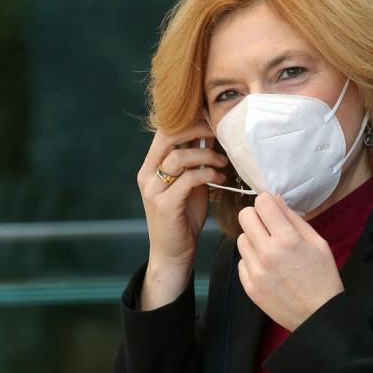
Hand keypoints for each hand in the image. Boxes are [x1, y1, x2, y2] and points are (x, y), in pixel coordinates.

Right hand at [137, 120, 227, 308]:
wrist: (174, 252)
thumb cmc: (185, 215)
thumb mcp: (190, 183)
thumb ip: (196, 161)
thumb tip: (214, 135)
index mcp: (151, 165)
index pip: (164, 131)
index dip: (189, 121)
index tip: (213, 121)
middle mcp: (147, 174)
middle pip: (168, 136)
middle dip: (197, 130)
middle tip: (220, 133)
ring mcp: (153, 189)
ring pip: (179, 157)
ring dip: (207, 156)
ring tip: (224, 164)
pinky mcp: (164, 205)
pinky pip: (188, 179)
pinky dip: (208, 175)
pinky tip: (221, 180)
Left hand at [237, 192, 343, 330]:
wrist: (318, 315)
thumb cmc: (323, 276)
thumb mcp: (318, 243)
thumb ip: (294, 219)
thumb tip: (275, 200)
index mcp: (287, 240)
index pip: (262, 203)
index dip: (268, 201)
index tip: (273, 208)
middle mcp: (267, 253)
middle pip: (245, 217)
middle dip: (257, 216)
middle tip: (269, 225)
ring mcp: (255, 271)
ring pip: (241, 238)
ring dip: (254, 238)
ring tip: (270, 249)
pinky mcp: (249, 286)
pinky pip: (242, 260)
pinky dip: (252, 259)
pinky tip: (268, 267)